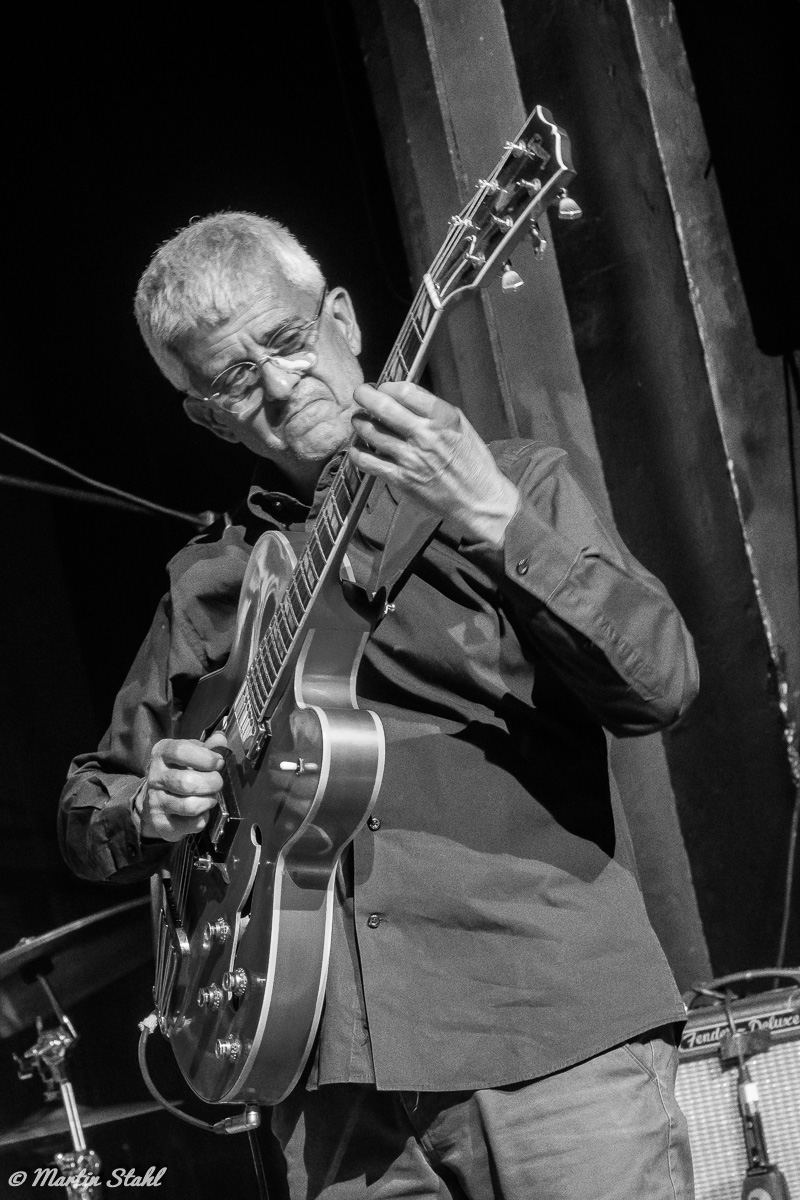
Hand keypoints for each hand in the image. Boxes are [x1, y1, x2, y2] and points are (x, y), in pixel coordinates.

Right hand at [136, 731, 226, 841]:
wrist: (154, 800)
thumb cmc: (179, 771)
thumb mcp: (191, 753)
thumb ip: (207, 747)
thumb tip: (220, 739)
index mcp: (162, 753)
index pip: (181, 751)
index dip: (206, 757)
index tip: (219, 762)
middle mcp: (155, 777)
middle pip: (187, 782)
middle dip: (211, 783)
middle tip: (217, 783)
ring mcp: (155, 801)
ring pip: (189, 806)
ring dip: (208, 801)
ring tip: (210, 797)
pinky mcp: (161, 823)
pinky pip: (192, 823)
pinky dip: (203, 818)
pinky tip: (202, 811)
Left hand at [350, 381, 518, 546]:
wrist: (478, 499)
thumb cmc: (471, 461)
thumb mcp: (460, 425)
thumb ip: (432, 409)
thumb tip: (403, 394)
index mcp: (442, 418)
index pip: (404, 390)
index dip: (388, 386)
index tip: (384, 387)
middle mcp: (425, 435)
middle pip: (382, 407)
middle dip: (365, 395)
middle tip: (361, 393)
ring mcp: (410, 458)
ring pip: (370, 431)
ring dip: (359, 422)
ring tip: (359, 420)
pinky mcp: (401, 479)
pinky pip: (368, 462)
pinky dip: (357, 453)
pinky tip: (357, 449)